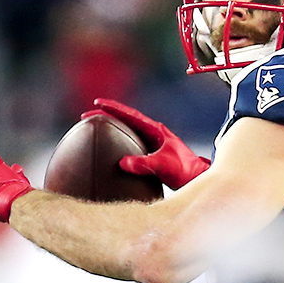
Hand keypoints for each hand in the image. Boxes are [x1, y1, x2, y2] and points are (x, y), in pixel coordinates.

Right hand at [87, 98, 210, 189]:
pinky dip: (117, 145)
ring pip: (127, 133)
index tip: (97, 103)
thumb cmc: (185, 171)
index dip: (114, 108)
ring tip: (92, 130)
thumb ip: (144, 164)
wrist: (197, 179)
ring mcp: (152, 145)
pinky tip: (107, 154)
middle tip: (86, 116)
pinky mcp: (151, 156)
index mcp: (156, 131)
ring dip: (111, 130)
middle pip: (126, 121)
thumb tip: (123, 163)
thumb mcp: (164, 166)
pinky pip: (130, 147)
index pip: (132, 115)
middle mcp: (154, 135)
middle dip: (107, 116)